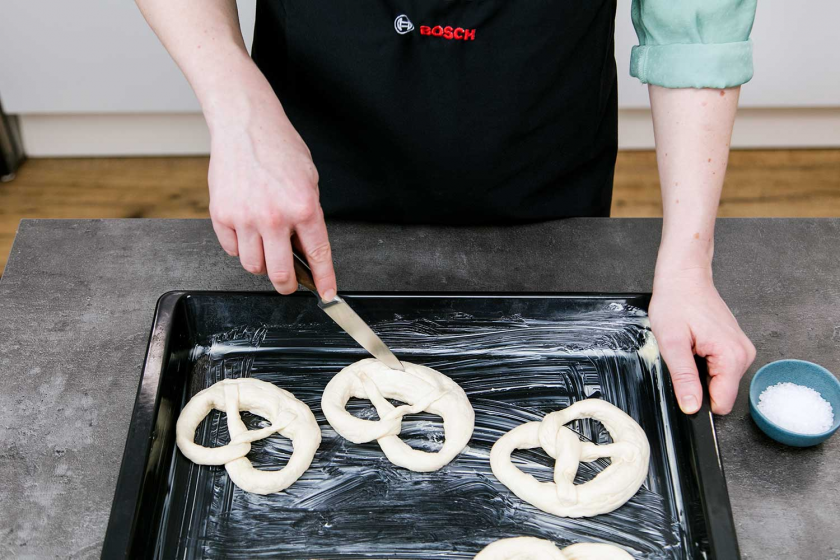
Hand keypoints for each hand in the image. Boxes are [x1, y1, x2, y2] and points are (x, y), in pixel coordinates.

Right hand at [206, 94, 336, 299]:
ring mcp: (245, 217)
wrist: (245, 125)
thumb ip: (308, 216)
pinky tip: (248, 232)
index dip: (324, 280)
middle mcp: (274, 217)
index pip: (318, 255)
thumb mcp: (309, 181)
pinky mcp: (221, 215)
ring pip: (253, 266)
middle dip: (287, 284)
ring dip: (262, 264)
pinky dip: (241, 247)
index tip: (327, 294)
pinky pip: (232, 249)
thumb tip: (306, 249)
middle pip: (280, 273)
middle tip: (289, 281)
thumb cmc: (279, 148)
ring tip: (266, 246)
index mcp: (303, 207)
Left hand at [649, 269, 754, 414]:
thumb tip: (691, 407)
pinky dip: (704, 363)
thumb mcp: (672, 343)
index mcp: (732, 356)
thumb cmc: (676, 302)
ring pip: (720, 381)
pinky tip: (695, 346)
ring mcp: (741, 350)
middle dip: (697, 383)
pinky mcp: (734, 346)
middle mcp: (743, 354)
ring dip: (700, 372)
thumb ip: (684, 378)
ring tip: (688, 348)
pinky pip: (720, 368)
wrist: (684, 278)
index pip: (721, 403)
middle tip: (683, 357)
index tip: (683, 384)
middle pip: (721, 393)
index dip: (698, 401)